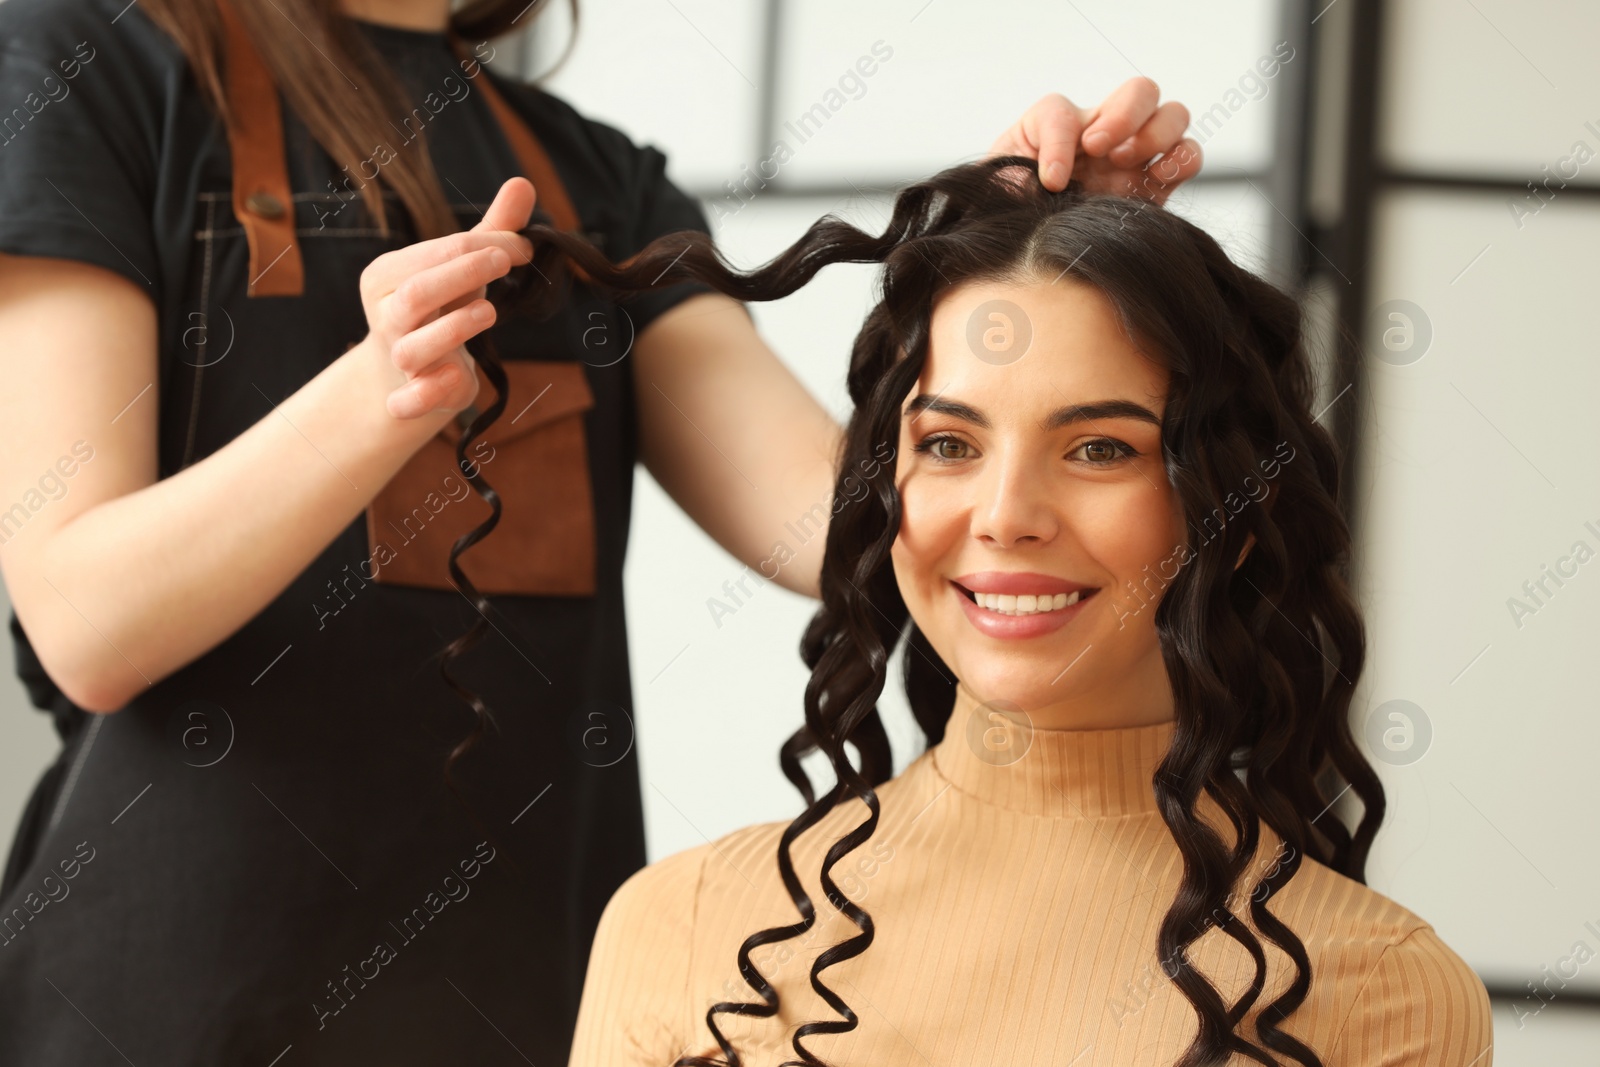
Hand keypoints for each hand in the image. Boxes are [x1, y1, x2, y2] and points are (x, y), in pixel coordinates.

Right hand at [354, 177, 537, 419]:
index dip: (482, 244)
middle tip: (505, 260)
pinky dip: (428, 395)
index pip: (436, 252)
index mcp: (389, 275)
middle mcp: (386, 316)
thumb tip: (523, 183)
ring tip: (490, 312)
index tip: (524, 246)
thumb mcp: (461, 268)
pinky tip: (457, 381)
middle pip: (416, 294)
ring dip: (452, 329)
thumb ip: (492, 230)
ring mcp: (398, 359)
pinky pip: (410, 401)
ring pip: (413, 346)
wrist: (403, 375)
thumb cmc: (438, 309)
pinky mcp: (411, 397)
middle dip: (460, 274)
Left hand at [989, 78, 1201, 204]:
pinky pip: (1187, 158)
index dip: (1059, 139)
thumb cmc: (1012, 213)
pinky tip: (1155, 182)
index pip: (1061, 112)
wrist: (1029, 252)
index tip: (1052, 179)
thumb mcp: (999, 188)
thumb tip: (1047, 178)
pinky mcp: (1157, 187)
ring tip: (1124, 165)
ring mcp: (1135, 158)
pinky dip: (1182, 162)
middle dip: (1124, 115)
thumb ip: (1013, 176)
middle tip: (1099, 151)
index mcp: (1056, 129)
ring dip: (1156, 134)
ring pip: (1173, 115)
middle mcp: (1102, 134)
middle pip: (1139, 91)